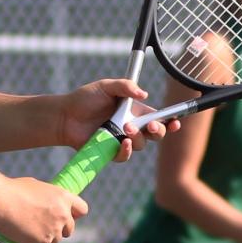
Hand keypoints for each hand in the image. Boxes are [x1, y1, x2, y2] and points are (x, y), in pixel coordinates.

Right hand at [0, 178, 87, 242]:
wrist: (0, 201)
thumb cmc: (14, 190)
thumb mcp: (37, 187)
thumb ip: (47, 198)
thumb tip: (47, 204)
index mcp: (63, 197)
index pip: (82, 209)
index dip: (75, 214)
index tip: (67, 216)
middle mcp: (63, 214)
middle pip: (69, 230)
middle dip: (59, 230)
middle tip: (45, 228)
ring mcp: (54, 230)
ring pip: (54, 241)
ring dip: (45, 239)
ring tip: (29, 231)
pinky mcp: (42, 242)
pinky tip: (24, 239)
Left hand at [55, 79, 176, 162]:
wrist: (65, 115)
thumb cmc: (85, 99)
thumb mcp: (106, 86)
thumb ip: (125, 87)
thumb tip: (144, 94)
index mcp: (134, 111)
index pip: (158, 117)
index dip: (170, 120)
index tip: (176, 120)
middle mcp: (131, 127)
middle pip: (155, 134)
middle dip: (159, 131)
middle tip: (152, 126)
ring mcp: (121, 140)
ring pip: (141, 145)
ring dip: (138, 137)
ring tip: (126, 128)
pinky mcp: (110, 152)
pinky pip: (124, 156)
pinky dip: (126, 151)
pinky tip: (122, 142)